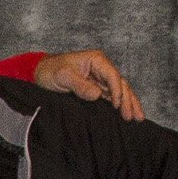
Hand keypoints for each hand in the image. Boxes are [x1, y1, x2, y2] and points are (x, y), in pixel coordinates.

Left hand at [31, 47, 145, 122]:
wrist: (40, 73)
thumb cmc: (50, 71)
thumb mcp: (63, 76)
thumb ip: (80, 85)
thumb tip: (97, 95)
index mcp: (96, 60)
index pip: (112, 75)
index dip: (117, 91)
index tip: (117, 105)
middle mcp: (101, 68)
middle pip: (120, 84)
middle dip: (129, 100)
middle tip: (134, 116)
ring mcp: (100, 79)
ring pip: (119, 91)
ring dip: (129, 104)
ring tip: (138, 118)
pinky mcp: (96, 89)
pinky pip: (112, 97)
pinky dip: (120, 106)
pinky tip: (127, 115)